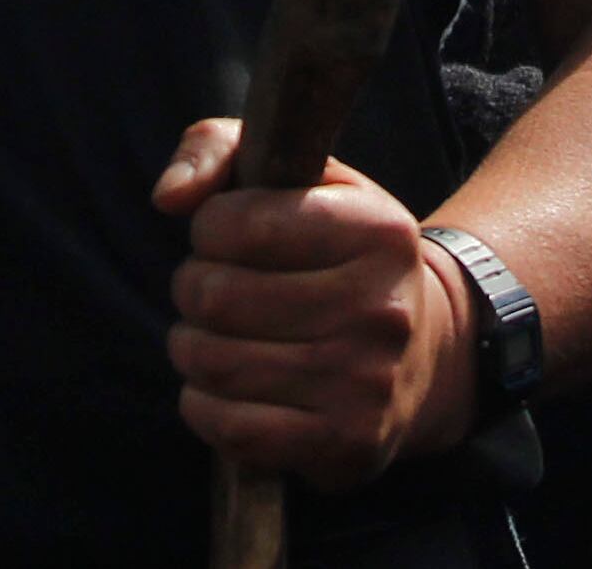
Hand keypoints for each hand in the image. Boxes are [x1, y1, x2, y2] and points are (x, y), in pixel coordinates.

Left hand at [152, 119, 475, 491]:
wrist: (422, 352)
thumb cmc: (334, 252)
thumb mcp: (296, 175)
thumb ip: (217, 149)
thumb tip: (169, 197)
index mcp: (379, 231)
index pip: (240, 223)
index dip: (209, 228)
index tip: (225, 236)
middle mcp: (382, 308)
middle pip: (216, 297)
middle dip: (193, 289)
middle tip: (213, 291)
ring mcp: (366, 382)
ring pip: (213, 363)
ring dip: (191, 348)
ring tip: (214, 336)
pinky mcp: (346, 443)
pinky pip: (231, 427)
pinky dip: (204, 405)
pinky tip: (222, 388)